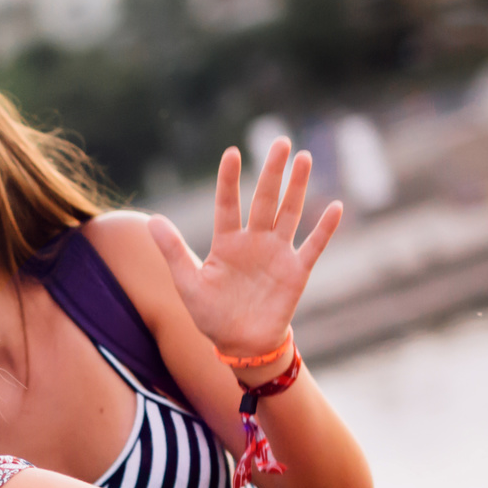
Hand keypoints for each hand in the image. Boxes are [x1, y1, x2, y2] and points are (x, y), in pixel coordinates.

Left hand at [148, 137, 342, 365]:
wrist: (240, 345)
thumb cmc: (211, 314)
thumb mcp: (187, 282)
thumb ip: (172, 250)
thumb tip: (151, 219)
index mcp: (226, 242)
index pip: (227, 204)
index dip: (229, 180)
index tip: (232, 152)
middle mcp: (254, 241)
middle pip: (264, 199)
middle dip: (272, 171)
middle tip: (281, 142)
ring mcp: (277, 254)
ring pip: (290, 213)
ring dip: (298, 187)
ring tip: (305, 158)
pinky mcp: (296, 272)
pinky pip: (313, 246)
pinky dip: (324, 228)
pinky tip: (336, 206)